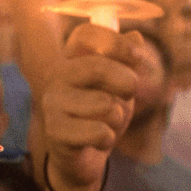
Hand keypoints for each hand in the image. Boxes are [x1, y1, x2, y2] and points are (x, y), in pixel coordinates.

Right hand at [42, 24, 140, 190]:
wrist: (84, 156)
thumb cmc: (102, 115)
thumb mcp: (119, 86)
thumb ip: (126, 61)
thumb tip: (135, 36)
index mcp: (70, 58)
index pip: (86, 34)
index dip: (116, 43)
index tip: (138, 58)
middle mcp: (55, 75)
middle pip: (98, 66)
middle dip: (127, 83)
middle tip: (129, 95)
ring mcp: (51, 102)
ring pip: (105, 104)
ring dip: (117, 118)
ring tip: (106, 124)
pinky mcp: (54, 130)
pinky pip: (99, 131)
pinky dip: (108, 139)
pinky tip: (97, 141)